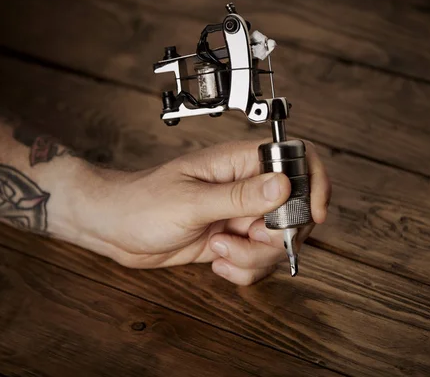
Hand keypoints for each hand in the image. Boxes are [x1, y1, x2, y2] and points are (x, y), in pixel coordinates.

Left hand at [78, 139, 330, 284]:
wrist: (114, 228)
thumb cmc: (141, 203)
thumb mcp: (191, 202)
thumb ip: (240, 197)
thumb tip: (284, 185)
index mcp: (238, 163)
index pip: (294, 159)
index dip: (314, 183)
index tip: (315, 214)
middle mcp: (245, 188)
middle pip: (294, 210)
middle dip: (278, 236)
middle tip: (248, 239)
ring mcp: (240, 215)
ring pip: (277, 242)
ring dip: (254, 257)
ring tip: (220, 250)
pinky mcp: (232, 240)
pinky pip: (257, 261)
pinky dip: (243, 269)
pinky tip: (218, 262)